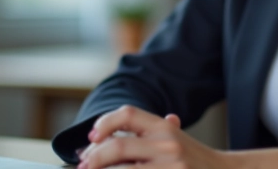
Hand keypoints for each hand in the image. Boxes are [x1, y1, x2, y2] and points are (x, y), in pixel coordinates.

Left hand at [78, 105, 230, 168]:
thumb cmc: (194, 161)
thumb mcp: (175, 141)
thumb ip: (147, 134)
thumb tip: (101, 137)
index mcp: (165, 128)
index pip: (128, 114)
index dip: (104, 123)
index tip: (91, 138)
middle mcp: (168, 145)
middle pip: (119, 146)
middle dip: (95, 159)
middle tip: (83, 167)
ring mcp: (171, 167)